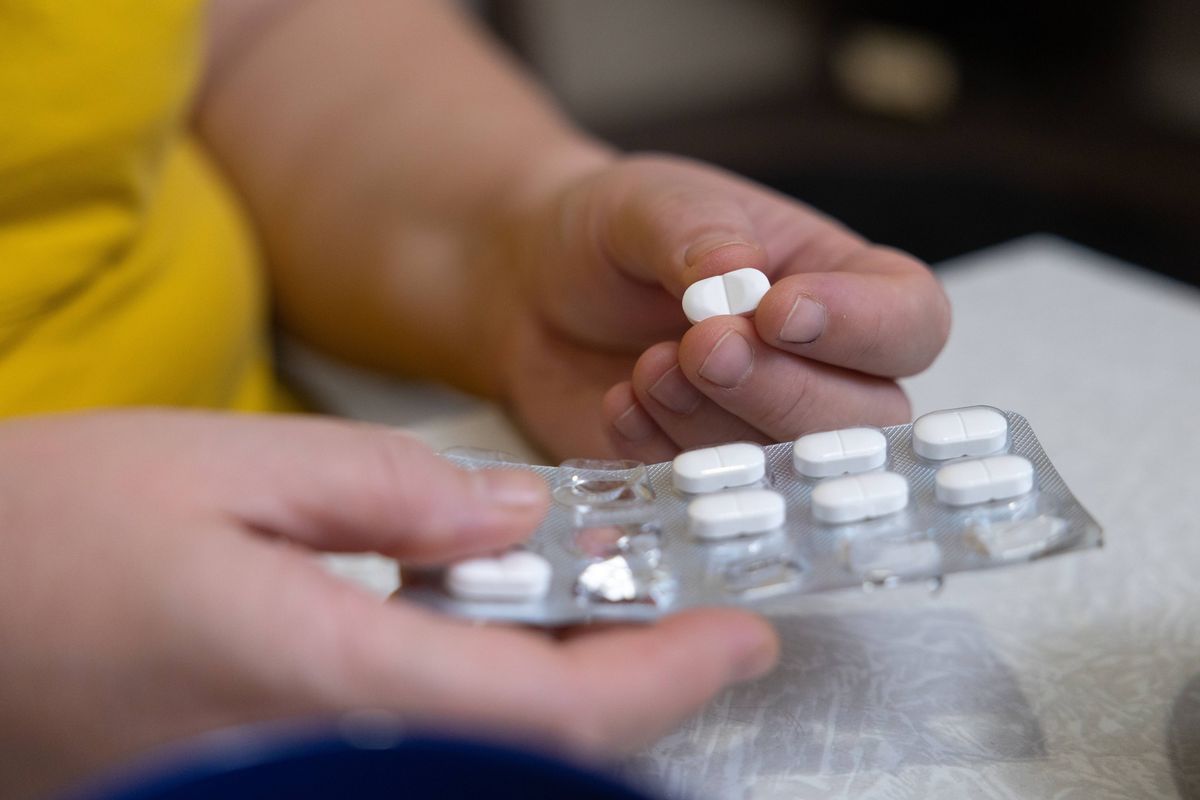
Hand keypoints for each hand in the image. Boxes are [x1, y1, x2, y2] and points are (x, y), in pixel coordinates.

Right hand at [0, 411, 776, 798]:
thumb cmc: (39, 535)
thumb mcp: (225, 464)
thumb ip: (391, 488)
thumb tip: (514, 516)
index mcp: (317, 675)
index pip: (552, 712)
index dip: (669, 679)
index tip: (739, 635)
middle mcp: (314, 763)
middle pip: (531, 756)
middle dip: (627, 689)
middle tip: (677, 615)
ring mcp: (285, 787)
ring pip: (479, 762)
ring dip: (556, 696)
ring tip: (589, 614)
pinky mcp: (263, 783)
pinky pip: (410, 755)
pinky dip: (477, 703)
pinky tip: (475, 637)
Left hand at [490, 153, 950, 460]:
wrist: (532, 285)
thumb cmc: (614, 232)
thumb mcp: (651, 203)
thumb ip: (697, 232)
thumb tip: (734, 273)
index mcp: (840, 285)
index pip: (911, 320)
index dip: (865, 328)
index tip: (779, 310)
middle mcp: (820, 369)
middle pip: (866, 420)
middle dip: (784, 389)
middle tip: (703, 346)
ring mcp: (759, 430)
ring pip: (787, 466)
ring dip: (714, 423)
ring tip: (647, 367)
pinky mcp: (697, 475)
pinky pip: (705, 492)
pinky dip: (660, 453)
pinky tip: (620, 402)